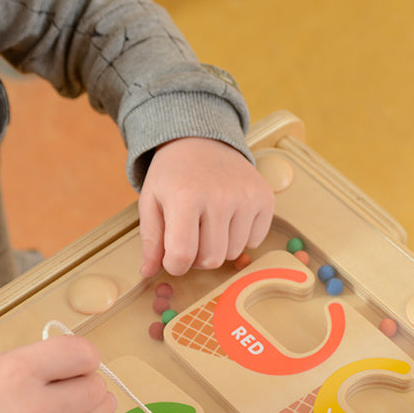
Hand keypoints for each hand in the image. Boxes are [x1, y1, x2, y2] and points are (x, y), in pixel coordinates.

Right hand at [0, 335, 116, 412]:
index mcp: (17, 371)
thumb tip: (84, 368)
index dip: (86, 356)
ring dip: (97, 410)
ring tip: (90, 405)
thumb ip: (41, 365)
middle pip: (95, 391)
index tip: (81, 360)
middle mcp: (30, 409)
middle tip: (83, 384)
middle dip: (93, 384)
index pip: (82, 355)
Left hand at [138, 138, 273, 276]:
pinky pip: (254, 241)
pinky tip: (229, 218)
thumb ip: (150, 240)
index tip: (171, 257)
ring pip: (234, 254)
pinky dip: (241, 238)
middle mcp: (220, 196)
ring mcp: (246, 197)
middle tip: (190, 238)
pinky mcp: (264, 198)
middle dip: (197, 259)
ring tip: (209, 225)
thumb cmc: (173, 175)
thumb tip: (148, 272)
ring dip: (219, 248)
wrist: (201, 140)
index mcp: (185, 197)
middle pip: (211, 260)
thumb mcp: (151, 202)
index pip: (182, 255)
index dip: (174, 265)